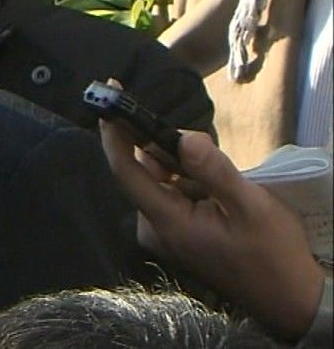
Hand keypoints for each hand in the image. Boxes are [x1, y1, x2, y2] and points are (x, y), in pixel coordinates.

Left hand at [100, 122, 324, 339]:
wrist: (287, 297)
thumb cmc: (272, 253)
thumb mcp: (251, 207)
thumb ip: (214, 171)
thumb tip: (183, 136)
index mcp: (166, 221)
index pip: (126, 171)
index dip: (114, 134)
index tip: (111, 102)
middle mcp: (155, 227)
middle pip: (145, 171)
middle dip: (169, 150)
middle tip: (208, 148)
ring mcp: (164, 231)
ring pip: (161, 180)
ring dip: (184, 168)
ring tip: (223, 180)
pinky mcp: (176, 232)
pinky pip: (173, 194)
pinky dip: (190, 182)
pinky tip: (218, 190)